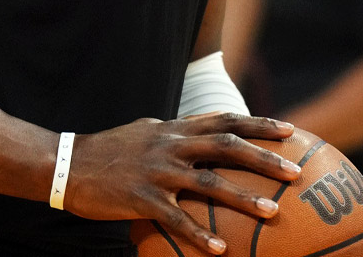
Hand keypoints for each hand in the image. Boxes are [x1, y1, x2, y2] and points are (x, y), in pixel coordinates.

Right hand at [64, 113, 300, 254]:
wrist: (67, 163)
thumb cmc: (110, 151)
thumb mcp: (146, 132)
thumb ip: (177, 135)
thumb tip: (207, 137)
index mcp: (174, 128)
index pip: (225, 119)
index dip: (258, 123)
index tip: (290, 130)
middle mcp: (170, 144)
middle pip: (226, 145)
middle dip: (264, 158)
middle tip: (295, 172)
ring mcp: (156, 170)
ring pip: (208, 182)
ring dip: (243, 197)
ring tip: (272, 211)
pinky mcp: (140, 198)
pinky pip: (176, 218)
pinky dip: (199, 235)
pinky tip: (220, 251)